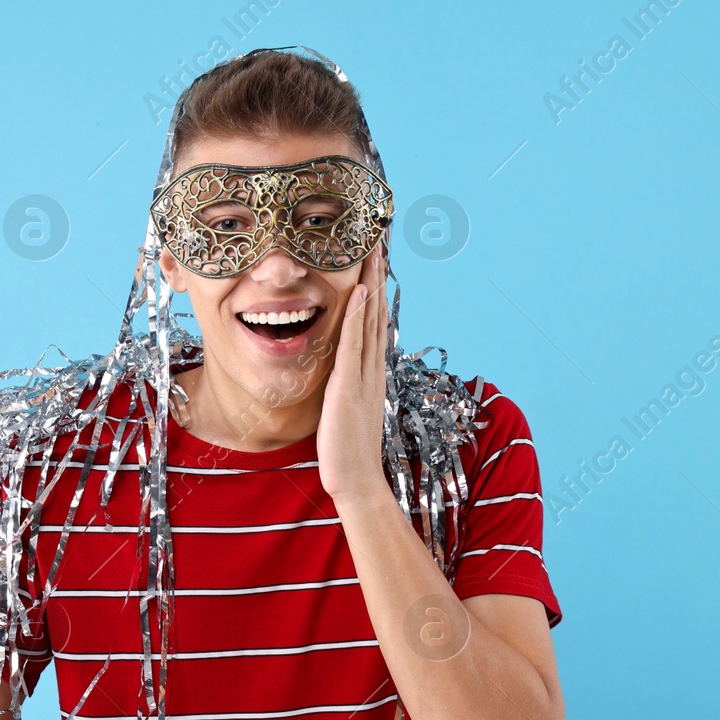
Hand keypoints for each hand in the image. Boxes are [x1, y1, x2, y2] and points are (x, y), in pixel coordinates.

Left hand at [317, 248, 391, 506]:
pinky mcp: (348, 385)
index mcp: (370, 372)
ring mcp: (363, 375)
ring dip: (372, 284)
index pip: (374, 321)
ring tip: (373, 251)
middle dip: (378, 275)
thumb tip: (340, 371)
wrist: (357, 480)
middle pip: (378, 312)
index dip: (376, 288)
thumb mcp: (346, 407)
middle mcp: (372, 368)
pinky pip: (353, 344)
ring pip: (369, 320)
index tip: (375, 259)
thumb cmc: (348, 449)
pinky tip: (359, 291)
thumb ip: (346, 385)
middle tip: (380, 240)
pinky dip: (357, 316)